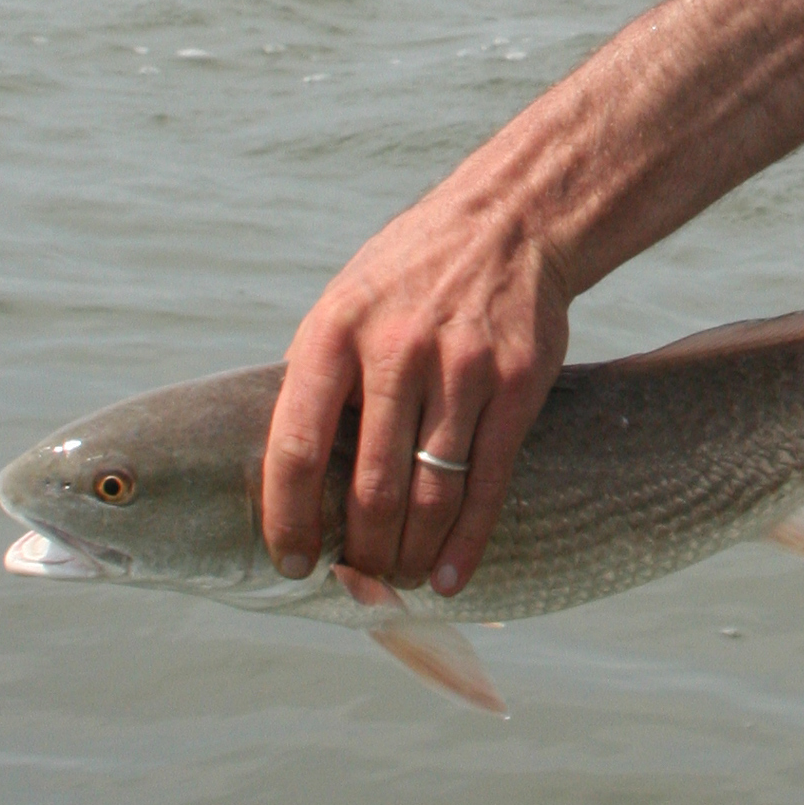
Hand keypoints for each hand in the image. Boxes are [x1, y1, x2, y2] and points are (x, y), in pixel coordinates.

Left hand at [261, 149, 570, 595]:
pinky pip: (488, 481)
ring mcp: (461, 368)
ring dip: (411, 554)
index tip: (292, 561)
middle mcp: (395, 351)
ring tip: (398, 580)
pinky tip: (450, 575)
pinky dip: (467, 542)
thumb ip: (316, 380)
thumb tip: (287, 474)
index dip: (289, 517)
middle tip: (358, 582)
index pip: (298, 447)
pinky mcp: (516, 384)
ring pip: (431, 492)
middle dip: (361, 552)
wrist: (508, 222)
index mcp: (332, 334)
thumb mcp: (342, 306)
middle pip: (371, 486)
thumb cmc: (408, 278)